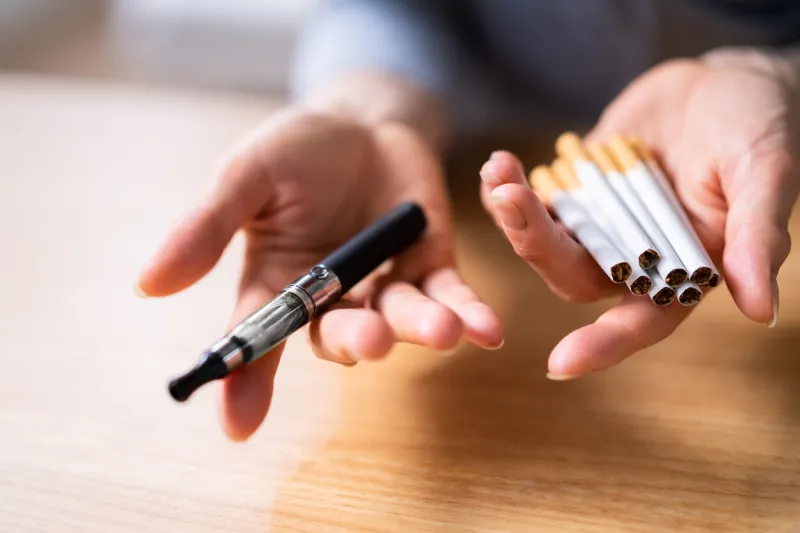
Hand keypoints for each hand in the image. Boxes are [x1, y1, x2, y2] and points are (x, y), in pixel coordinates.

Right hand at [138, 108, 502, 439]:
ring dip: (420, 329)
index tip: (236, 425)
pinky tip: (486, 329)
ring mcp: (382, 286)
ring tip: (444, 331)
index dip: (244, 381)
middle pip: (336, 335)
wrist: (366, 122)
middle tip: (369, 339)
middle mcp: (329, 298)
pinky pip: (449, 298)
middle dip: (354, 340)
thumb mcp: (247, 176)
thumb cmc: (298, 150)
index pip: (257, 339)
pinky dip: (468, 313)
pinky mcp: (429, 268)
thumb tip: (149, 284)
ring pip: (398, 320)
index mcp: (277, 283)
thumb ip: (207, 226)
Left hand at [481, 49, 798, 378]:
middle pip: (576, 275)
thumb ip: (758, 235)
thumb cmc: (757, 126)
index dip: (605, 344)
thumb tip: (761, 310)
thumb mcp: (766, 171)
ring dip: (515, 215)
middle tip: (509, 200)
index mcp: (684, 270)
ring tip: (498, 174)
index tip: (559, 365)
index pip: (644, 321)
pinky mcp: (578, 193)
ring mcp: (602, 225)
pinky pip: (538, 204)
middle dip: (536, 244)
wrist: (720, 81)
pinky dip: (513, 189)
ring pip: (547, 241)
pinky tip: (498, 166)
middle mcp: (636, 257)